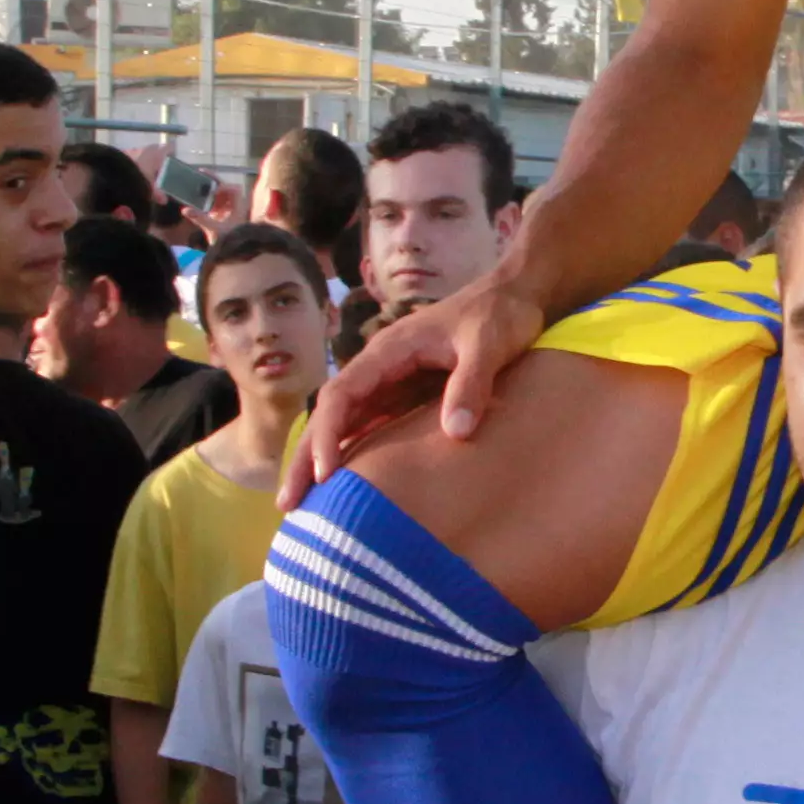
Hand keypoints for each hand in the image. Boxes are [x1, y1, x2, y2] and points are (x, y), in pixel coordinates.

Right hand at [291, 265, 543, 502]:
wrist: (515, 296)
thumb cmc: (499, 315)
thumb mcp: (488, 345)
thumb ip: (471, 384)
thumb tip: (456, 433)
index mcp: (389, 350)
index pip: (341, 394)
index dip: (326, 433)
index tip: (324, 473)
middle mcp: (380, 367)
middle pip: (329, 413)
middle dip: (306, 455)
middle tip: (289, 504)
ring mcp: (391, 382)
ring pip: (344, 423)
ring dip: (322, 459)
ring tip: (304, 507)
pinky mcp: (407, 395)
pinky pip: (370, 427)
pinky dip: (352, 453)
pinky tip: (344, 487)